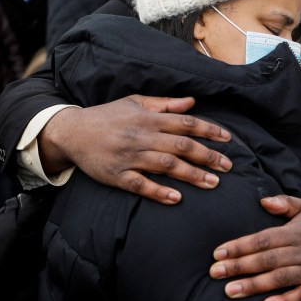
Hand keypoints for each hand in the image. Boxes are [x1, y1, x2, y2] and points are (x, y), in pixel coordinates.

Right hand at [38, 95, 232, 203]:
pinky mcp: (117, 176)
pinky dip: (159, 191)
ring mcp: (129, 157)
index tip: (228, 140)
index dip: (209, 131)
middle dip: (207, 156)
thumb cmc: (107, 116)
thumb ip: (165, 104)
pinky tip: (176, 198)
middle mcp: (142, 136)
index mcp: (148, 118)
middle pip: (181, 145)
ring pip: (166, 165)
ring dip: (191, 175)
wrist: (72, 131)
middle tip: (228, 167)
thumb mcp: (135, 102)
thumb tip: (192, 102)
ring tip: (213, 183)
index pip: (186, 123)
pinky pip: (140, 185)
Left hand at [209, 195, 300, 300]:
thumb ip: (284, 202)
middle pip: (267, 260)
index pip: (263, 239)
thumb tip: (263, 202)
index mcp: (295, 232)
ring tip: (230, 291)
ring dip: (254, 285)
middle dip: (239, 266)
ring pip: (279, 278)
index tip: (218, 253)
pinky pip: (299, 296)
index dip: (240, 246)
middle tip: (215, 273)